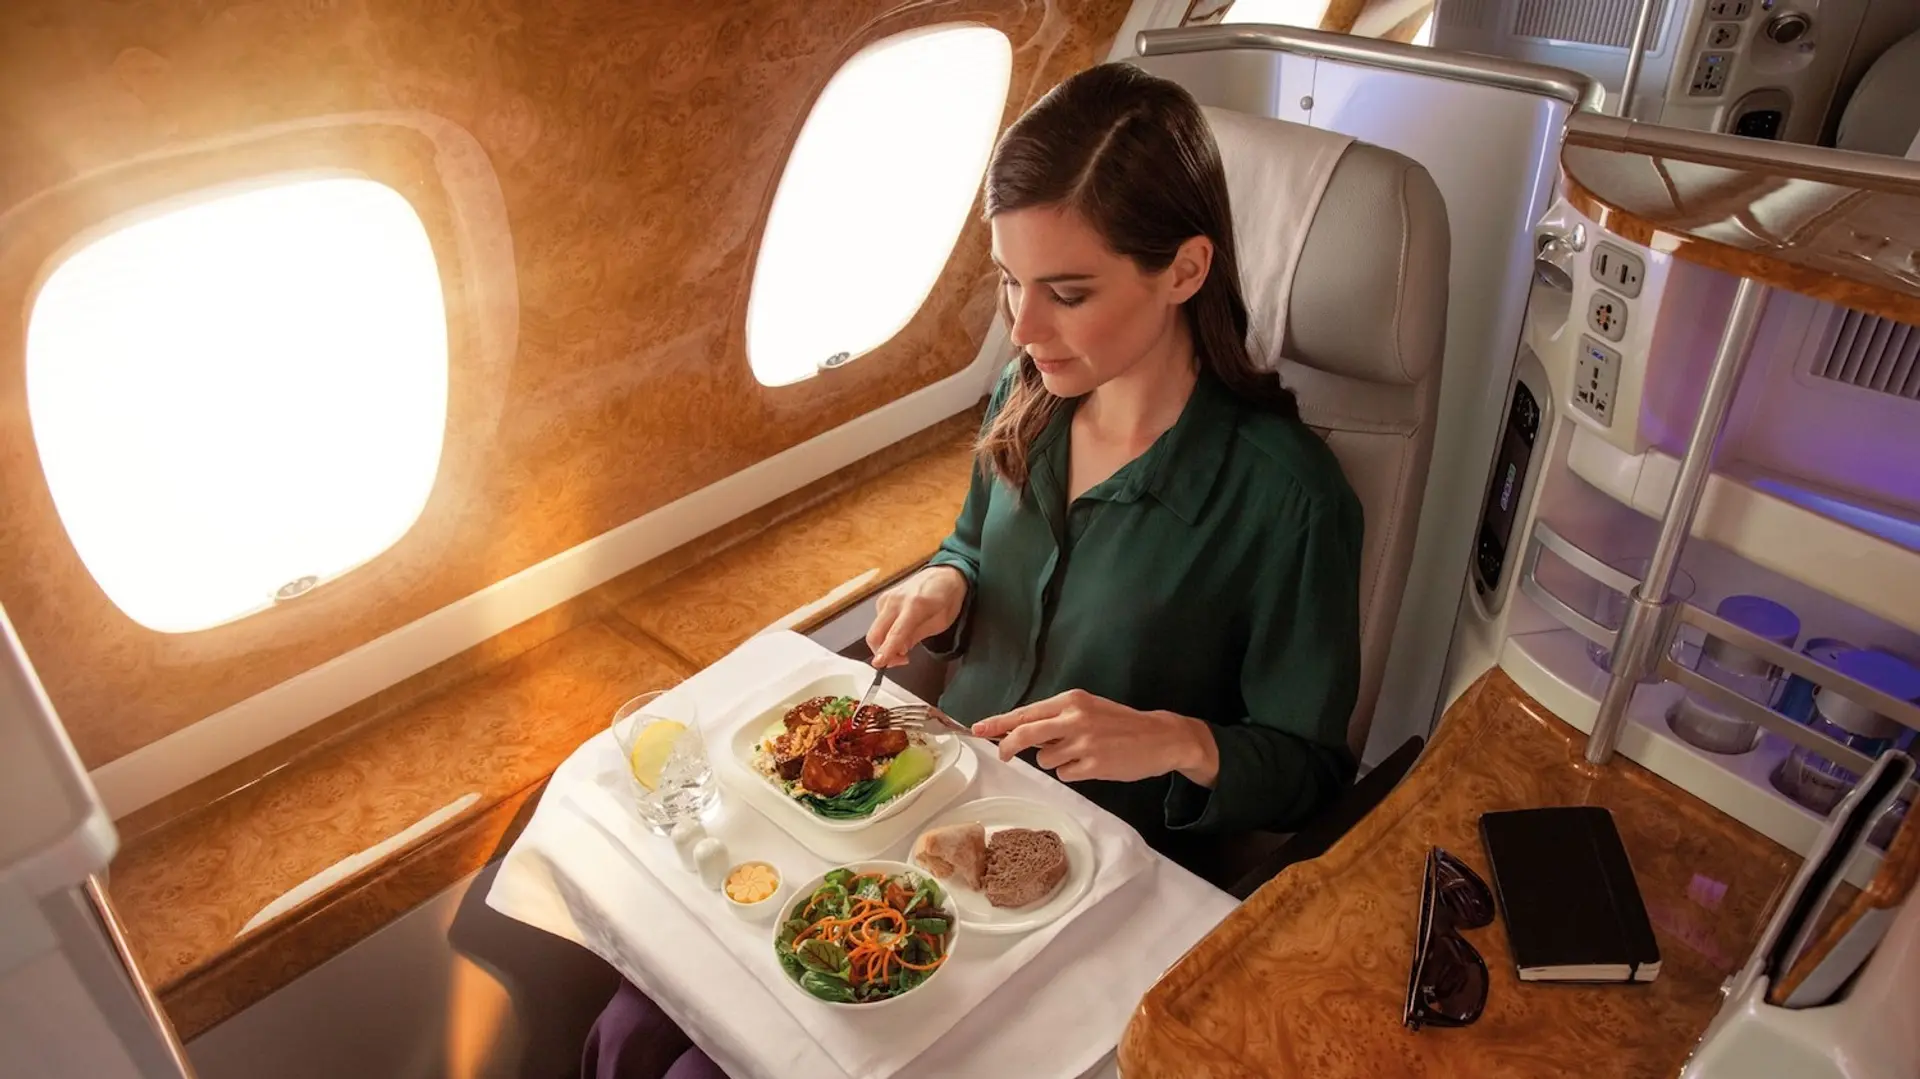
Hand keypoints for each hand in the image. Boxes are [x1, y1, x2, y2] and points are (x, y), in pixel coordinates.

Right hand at [866, 565, 967, 667]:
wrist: (943, 574)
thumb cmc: (946, 599)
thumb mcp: (939, 623)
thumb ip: (916, 636)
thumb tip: (899, 651)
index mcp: (915, 606)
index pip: (896, 633)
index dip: (886, 650)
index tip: (879, 664)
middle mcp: (896, 600)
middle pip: (875, 633)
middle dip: (881, 652)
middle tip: (899, 660)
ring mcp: (887, 598)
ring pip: (875, 630)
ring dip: (884, 644)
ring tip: (904, 646)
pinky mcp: (882, 599)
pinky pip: (878, 623)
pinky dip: (886, 632)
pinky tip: (900, 630)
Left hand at [972, 689, 1219, 786]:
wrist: (1159, 737)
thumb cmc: (1120, 723)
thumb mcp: (1088, 709)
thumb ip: (1057, 718)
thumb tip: (1021, 732)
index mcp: (1072, 701)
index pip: (1026, 712)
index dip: (999, 723)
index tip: (978, 729)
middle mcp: (1075, 718)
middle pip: (1025, 734)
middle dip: (1008, 746)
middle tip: (1004, 755)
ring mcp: (1083, 743)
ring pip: (1045, 759)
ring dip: (1055, 761)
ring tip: (1081, 754)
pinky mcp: (1093, 766)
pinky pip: (1064, 774)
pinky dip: (1072, 772)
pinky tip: (1092, 764)